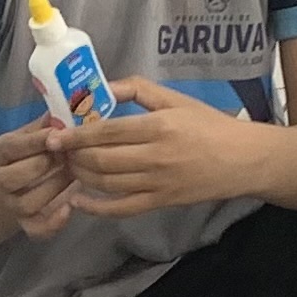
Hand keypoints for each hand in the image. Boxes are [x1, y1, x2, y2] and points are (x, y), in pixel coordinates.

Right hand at [0, 118, 75, 238]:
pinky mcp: (27, 224)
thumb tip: (64, 110)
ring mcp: (13, 204)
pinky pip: (36, 230)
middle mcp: (2, 180)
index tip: (58, 134)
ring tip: (72, 176)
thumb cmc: (33, 152)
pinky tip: (69, 208)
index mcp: (2, 152)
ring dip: (53, 189)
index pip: (12, 147)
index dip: (36, 141)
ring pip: (27, 203)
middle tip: (67, 156)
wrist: (18, 183)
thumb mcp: (34, 133)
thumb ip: (47, 124)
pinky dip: (53, 223)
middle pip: (12, 178)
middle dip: (43, 165)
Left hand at [62, 81, 265, 216]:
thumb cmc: (209, 125)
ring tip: (68, 167)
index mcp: (158, 126)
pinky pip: (122, 209)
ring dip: (80, 177)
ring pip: (106, 184)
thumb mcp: (175, 99)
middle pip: (101, 160)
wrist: (243, 160)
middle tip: (58, 151)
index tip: (53, 134)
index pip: (106, 131)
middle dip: (73, 156)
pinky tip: (79, 200)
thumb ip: (138, 89)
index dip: (75, 134)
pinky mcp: (160, 203)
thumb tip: (102, 87)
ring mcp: (157, 183)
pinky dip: (96, 208)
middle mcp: (155, 156)